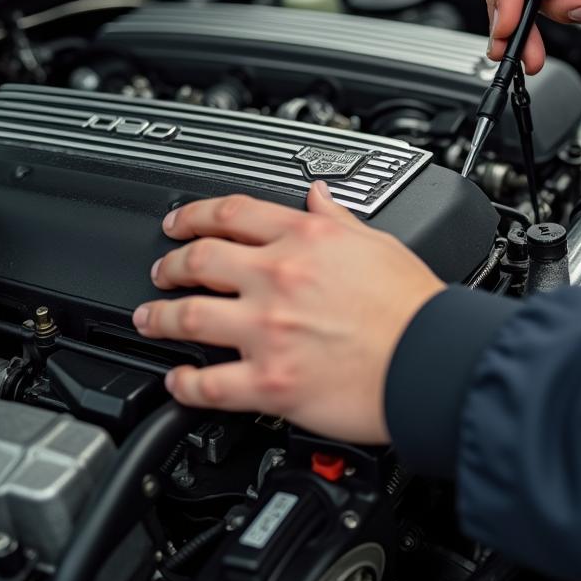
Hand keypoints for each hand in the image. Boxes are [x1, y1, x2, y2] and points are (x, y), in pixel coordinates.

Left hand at [131, 184, 443, 442]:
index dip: (193, 215)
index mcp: (306, 239)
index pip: (231, 214)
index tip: (179, 223)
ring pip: (190, 317)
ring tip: (149, 318)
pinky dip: (184, 384)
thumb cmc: (414, 306)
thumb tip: (318, 195)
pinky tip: (177, 381)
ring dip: (160, 317)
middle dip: (169, 264)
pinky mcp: (270, 382)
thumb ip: (339, 218)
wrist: (431, 359)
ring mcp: (269, 331)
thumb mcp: (378, 242)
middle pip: (199, 260)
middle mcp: (279, 278)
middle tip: (160, 270)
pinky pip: (209, 385)